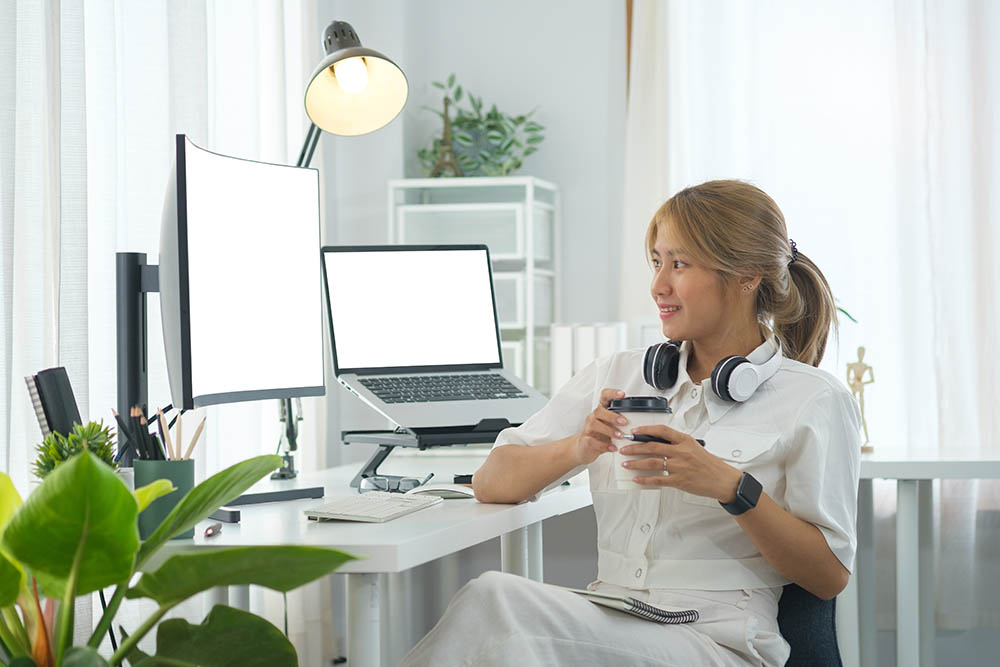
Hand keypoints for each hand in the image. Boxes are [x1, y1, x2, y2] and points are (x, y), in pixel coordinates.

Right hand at [571, 388, 627, 465]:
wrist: (583, 449)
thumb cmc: (599, 436)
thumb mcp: (610, 426)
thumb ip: (621, 422)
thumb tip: (640, 421)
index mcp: (601, 412)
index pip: (604, 397)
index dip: (612, 393)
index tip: (622, 394)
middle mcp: (593, 418)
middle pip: (599, 411)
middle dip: (612, 416)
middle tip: (624, 422)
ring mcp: (588, 429)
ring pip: (595, 424)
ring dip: (609, 430)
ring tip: (620, 436)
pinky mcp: (585, 441)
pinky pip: (592, 441)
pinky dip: (604, 445)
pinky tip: (613, 447)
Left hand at [620, 423, 742, 501]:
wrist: (722, 480)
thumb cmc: (709, 464)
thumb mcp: (694, 447)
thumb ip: (677, 444)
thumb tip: (658, 442)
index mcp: (685, 441)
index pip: (662, 431)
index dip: (645, 429)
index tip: (634, 431)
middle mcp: (681, 452)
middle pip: (652, 446)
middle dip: (634, 447)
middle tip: (624, 448)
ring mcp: (680, 467)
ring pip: (652, 462)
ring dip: (636, 463)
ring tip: (626, 463)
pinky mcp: (679, 481)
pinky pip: (658, 479)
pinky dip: (645, 479)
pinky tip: (637, 478)